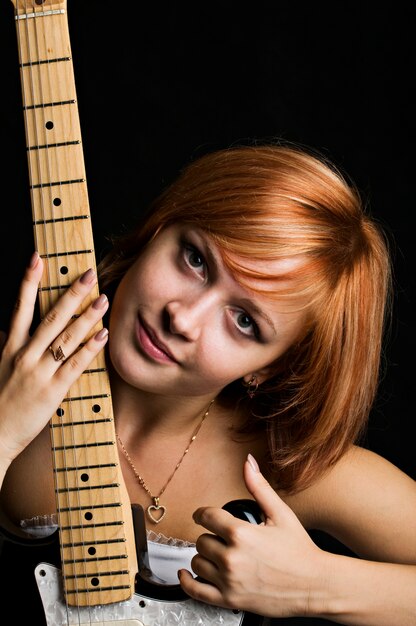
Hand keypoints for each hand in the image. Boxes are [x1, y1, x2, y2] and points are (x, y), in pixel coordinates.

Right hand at [0, 252, 108, 472]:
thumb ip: (7, 345)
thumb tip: (9, 329)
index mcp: (10, 347)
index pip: (19, 307)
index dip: (29, 281)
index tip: (38, 259)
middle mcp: (24, 354)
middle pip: (52, 317)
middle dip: (72, 293)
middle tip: (88, 274)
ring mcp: (39, 372)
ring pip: (67, 337)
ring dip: (87, 316)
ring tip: (102, 298)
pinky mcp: (53, 390)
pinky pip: (76, 364)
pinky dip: (91, 348)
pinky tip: (104, 334)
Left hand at [179, 455, 329, 617]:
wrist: (315, 585)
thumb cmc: (300, 550)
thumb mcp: (280, 513)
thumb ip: (259, 486)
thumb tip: (248, 462)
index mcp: (241, 533)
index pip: (206, 516)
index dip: (203, 513)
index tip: (203, 515)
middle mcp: (231, 558)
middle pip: (201, 540)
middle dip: (210, 536)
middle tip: (222, 538)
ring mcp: (229, 581)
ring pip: (197, 563)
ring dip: (204, 557)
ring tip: (217, 555)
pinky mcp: (229, 600)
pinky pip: (196, 591)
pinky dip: (186, 582)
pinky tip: (186, 574)